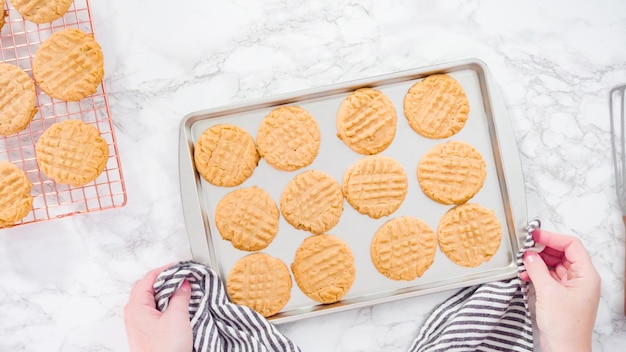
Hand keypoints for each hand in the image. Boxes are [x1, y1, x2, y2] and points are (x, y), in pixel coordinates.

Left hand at [124, 264, 192, 351]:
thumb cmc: (165, 350)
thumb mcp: (177, 318)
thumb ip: (180, 296)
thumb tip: (183, 284)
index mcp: (136, 307)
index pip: (148, 278)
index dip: (165, 270)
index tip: (180, 267)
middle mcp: (133, 314)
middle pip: (146, 287)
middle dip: (164, 280)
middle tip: (180, 277)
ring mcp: (138, 325)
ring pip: (149, 300)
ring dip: (164, 293)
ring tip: (180, 291)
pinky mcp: (146, 333)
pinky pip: (152, 311)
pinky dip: (164, 304)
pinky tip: (176, 308)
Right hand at [520, 229, 600, 351]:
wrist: (564, 349)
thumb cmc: (565, 326)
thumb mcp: (547, 291)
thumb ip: (537, 268)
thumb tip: (529, 255)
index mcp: (586, 275)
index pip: (572, 245)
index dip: (552, 237)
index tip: (535, 235)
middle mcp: (581, 279)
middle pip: (562, 254)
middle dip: (543, 250)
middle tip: (525, 248)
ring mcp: (571, 288)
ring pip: (554, 265)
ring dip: (538, 263)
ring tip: (523, 263)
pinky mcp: (561, 296)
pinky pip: (549, 277)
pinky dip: (537, 274)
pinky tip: (526, 275)